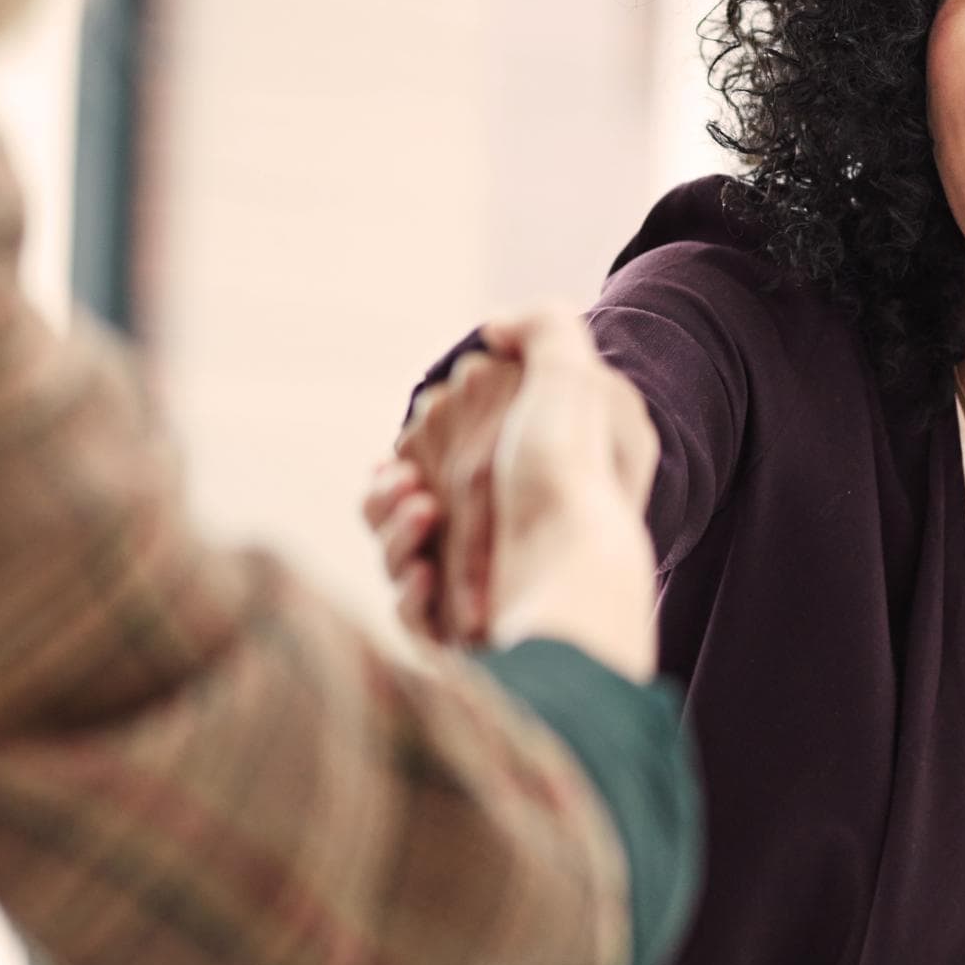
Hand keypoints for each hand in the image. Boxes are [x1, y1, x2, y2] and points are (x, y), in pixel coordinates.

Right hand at [365, 309, 659, 679]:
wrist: (574, 580)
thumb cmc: (572, 477)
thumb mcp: (574, 378)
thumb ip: (541, 329)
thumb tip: (495, 329)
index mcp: (523, 480)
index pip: (447, 457)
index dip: (421, 443)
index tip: (417, 435)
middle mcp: (504, 535)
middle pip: (408, 505)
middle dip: (391, 491)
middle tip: (408, 485)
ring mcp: (482, 588)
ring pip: (398, 556)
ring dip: (393, 532)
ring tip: (422, 515)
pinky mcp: (464, 636)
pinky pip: (411, 612)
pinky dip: (409, 591)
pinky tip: (427, 575)